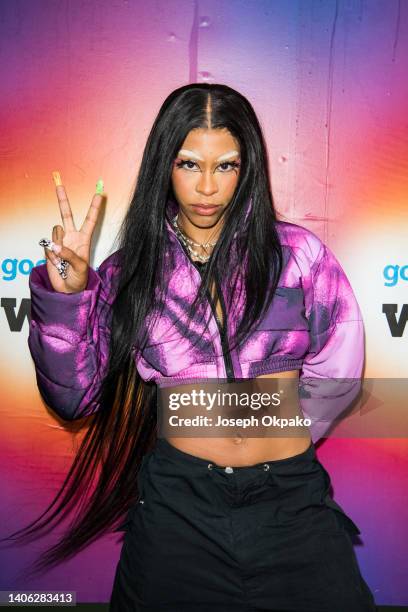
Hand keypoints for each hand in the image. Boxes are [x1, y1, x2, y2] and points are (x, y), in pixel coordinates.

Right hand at [42, 178, 104, 292]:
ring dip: (58, 245)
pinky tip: (56, 263)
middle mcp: (71, 236)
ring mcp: (59, 241)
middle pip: (66, 214)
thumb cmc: (79, 279)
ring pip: (55, 231)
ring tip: (62, 259)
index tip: (100, 193)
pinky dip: (51, 255)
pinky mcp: (49, 247)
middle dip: (62, 198)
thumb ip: (69, 255)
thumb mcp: (80, 267)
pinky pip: (47, 245)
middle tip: (58, 182)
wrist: (67, 289)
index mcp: (84, 239)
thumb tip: (56, 245)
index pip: (90, 220)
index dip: (94, 207)